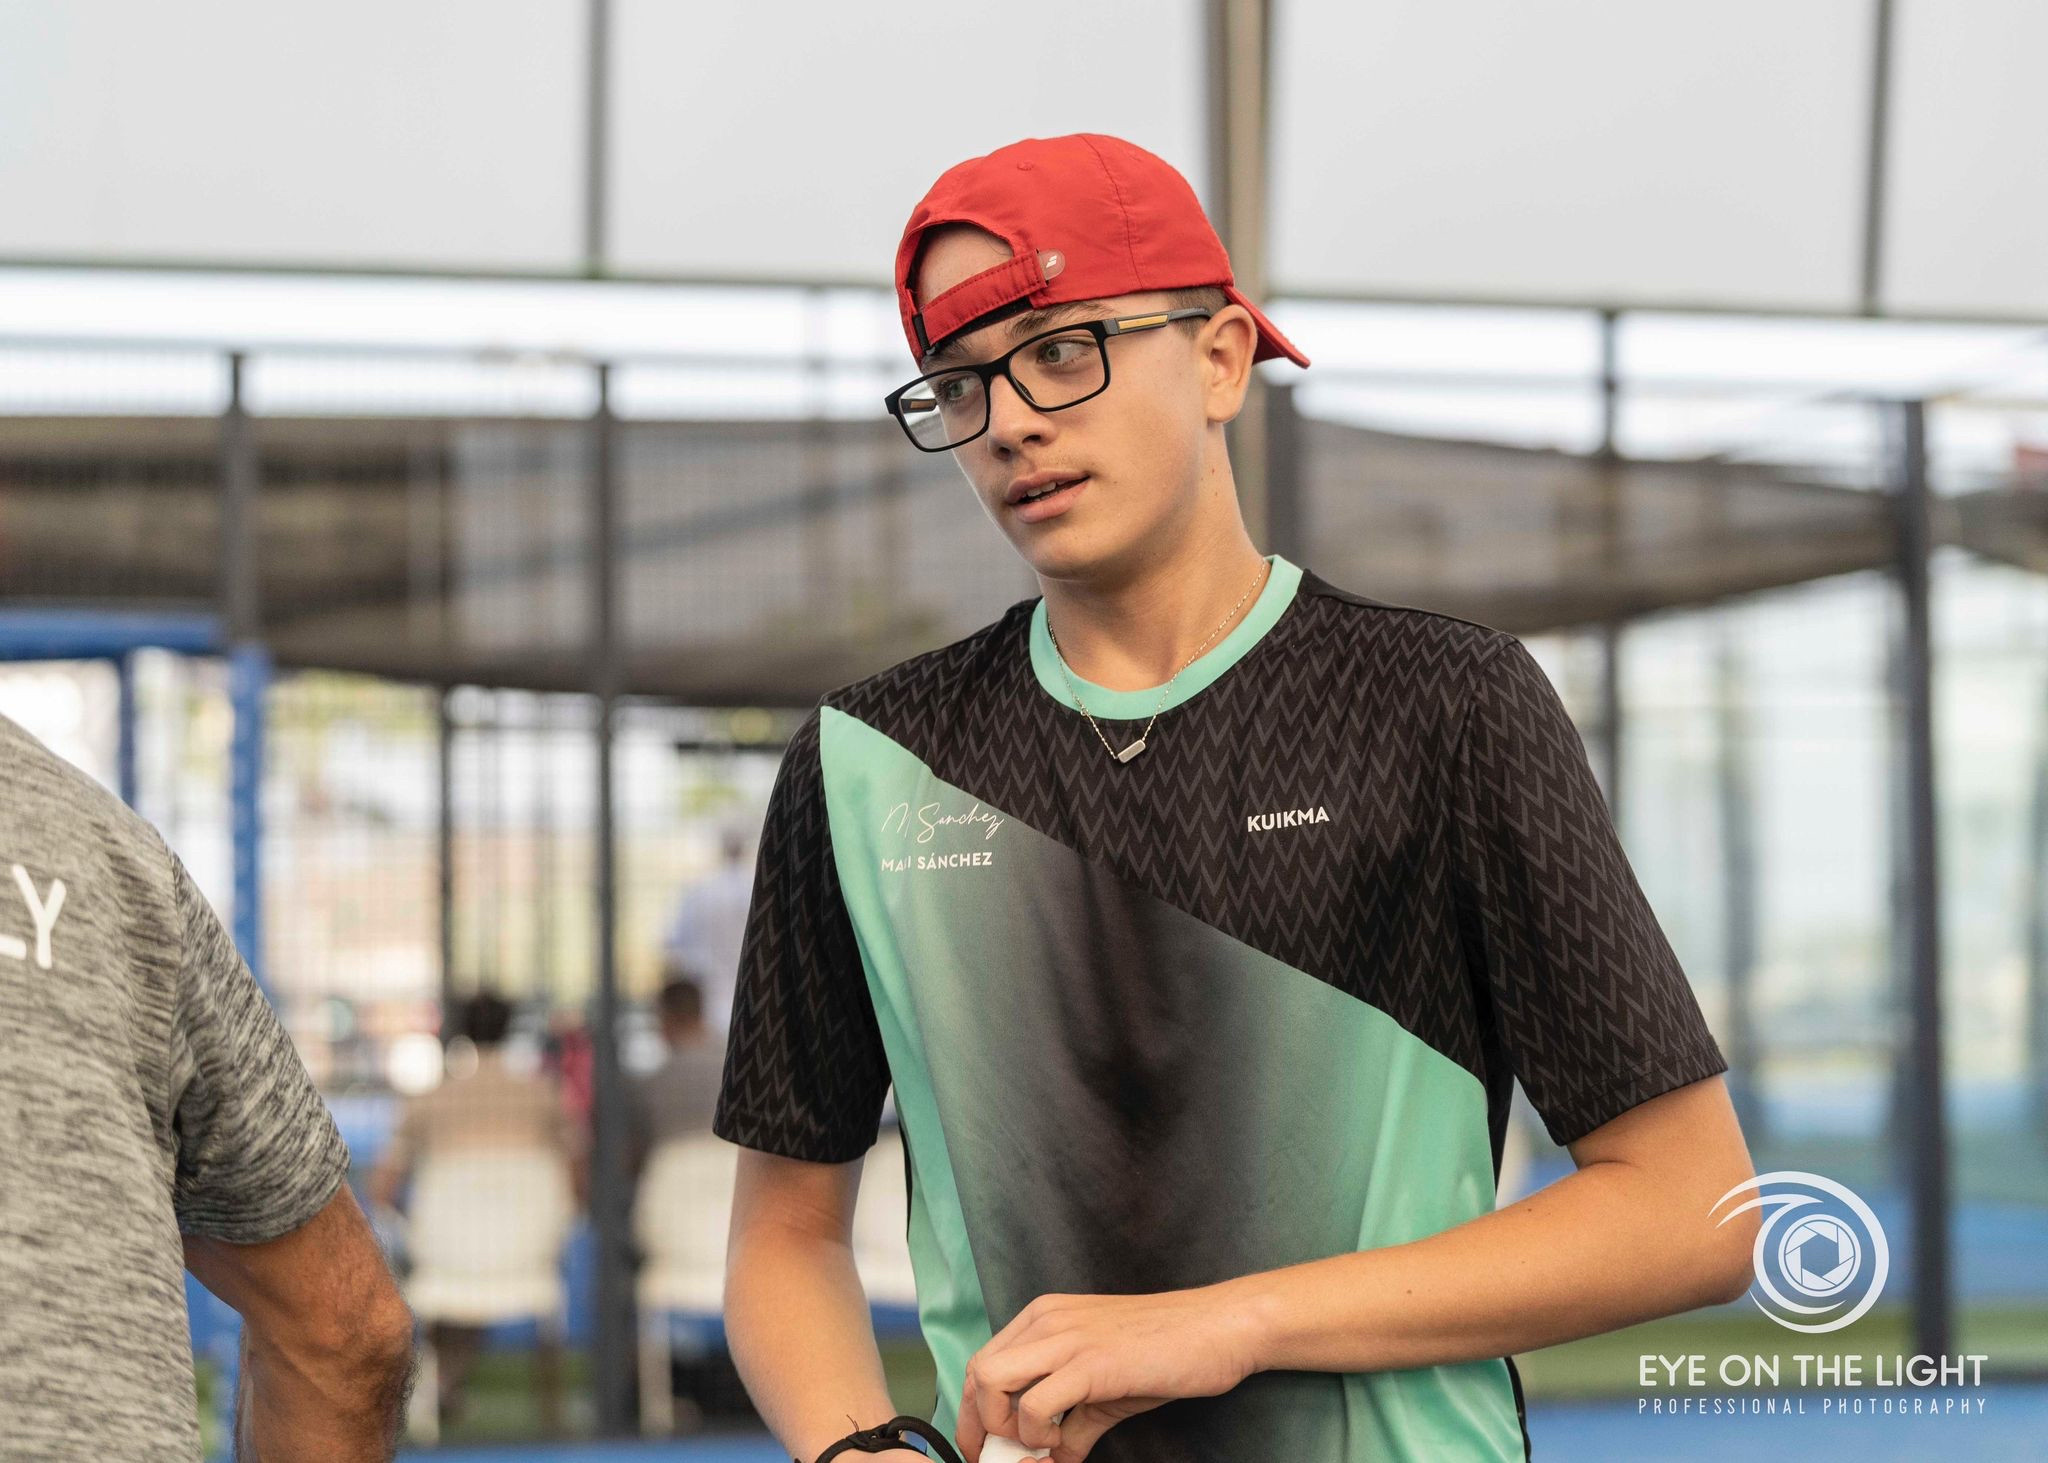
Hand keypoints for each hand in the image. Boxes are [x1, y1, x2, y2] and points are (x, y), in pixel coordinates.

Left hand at [954, 1285, 1263, 1461]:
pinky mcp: (1090, 1363)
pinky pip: (1035, 1406)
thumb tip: (1055, 1458)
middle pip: (977, 1373)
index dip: (975, 1412)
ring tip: (1037, 1450)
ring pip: (991, 1381)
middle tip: (1002, 1458)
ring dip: (1003, 1429)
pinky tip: (1064, 1446)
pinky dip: (1039, 1437)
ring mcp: (1066, 1338)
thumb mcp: (1109, 1386)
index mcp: (1045, 1317)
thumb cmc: (1168, 1349)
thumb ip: (1076, 1422)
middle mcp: (1047, 1320)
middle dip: (978, 1426)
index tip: (986, 1448)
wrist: (1219, 1328)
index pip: (983, 1362)